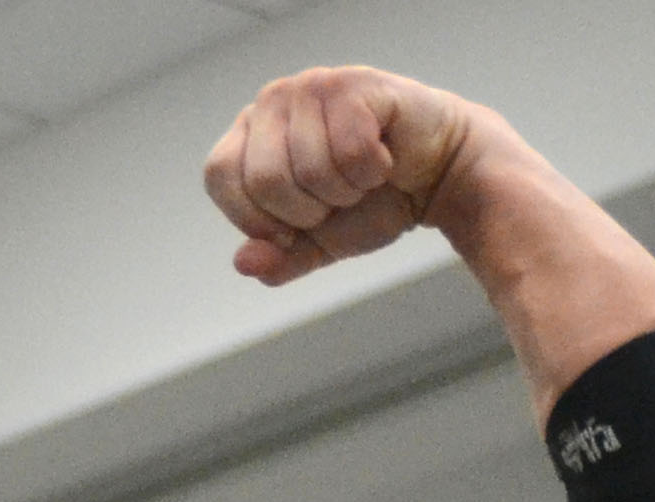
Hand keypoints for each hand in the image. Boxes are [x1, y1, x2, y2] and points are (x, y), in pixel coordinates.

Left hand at [204, 66, 476, 286]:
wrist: (434, 177)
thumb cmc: (371, 201)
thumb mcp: (317, 244)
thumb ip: (278, 259)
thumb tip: (244, 263)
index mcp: (249, 136)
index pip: (220, 177)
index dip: (258, 217)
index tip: (296, 224)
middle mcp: (273, 101)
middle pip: (263, 179)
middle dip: (307, 211)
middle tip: (336, 199)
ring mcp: (312, 87)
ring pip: (309, 169)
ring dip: (345, 191)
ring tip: (362, 177)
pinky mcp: (353, 84)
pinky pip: (350, 150)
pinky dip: (371, 171)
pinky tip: (382, 158)